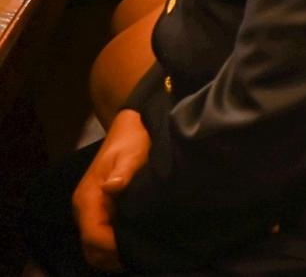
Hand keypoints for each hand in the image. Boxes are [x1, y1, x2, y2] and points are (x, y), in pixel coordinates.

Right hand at [72, 109, 149, 271]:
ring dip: (115, 254)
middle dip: (114, 256)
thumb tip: (112, 187)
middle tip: (143, 255)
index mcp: (88, 198)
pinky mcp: (101, 211)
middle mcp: (85, 208)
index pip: (93, 236)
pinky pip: (103, 237)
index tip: (138, 249)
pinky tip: (136, 243)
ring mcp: (92, 211)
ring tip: (142, 251)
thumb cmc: (133, 140)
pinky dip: (116, 246)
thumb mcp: (132, 153)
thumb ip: (123, 172)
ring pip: (95, 247)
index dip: (113, 248)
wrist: (130, 127)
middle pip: (91, 248)